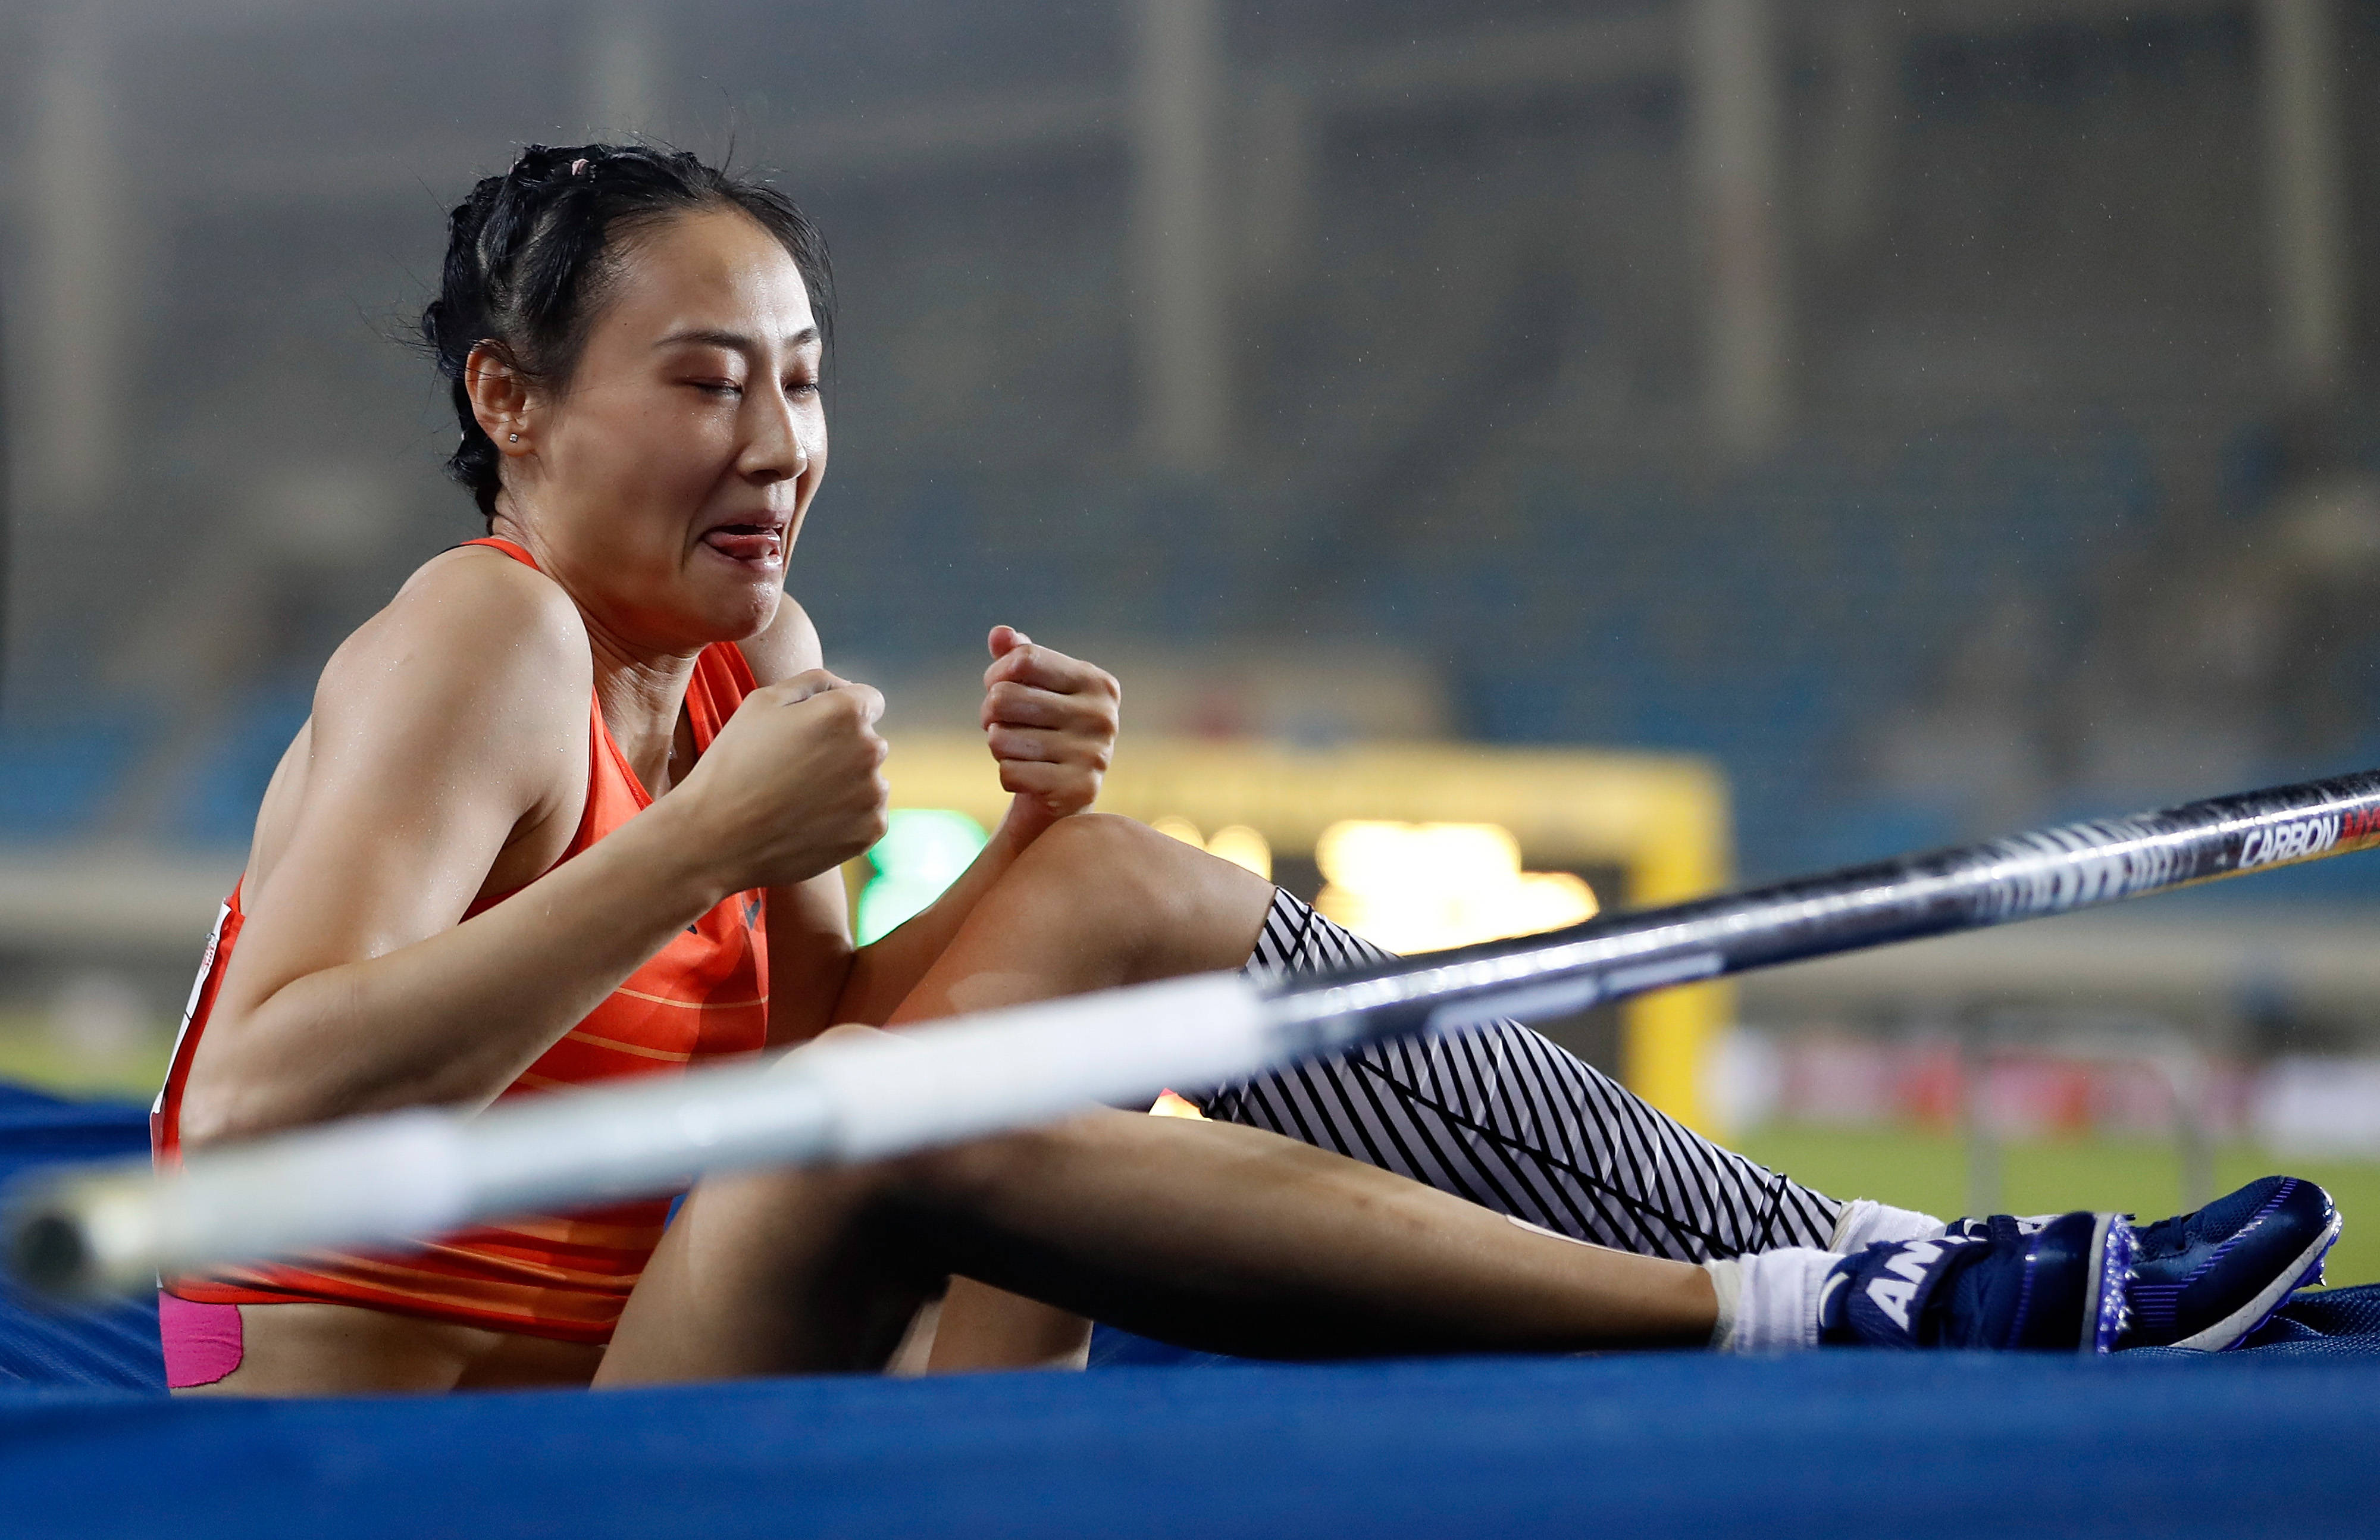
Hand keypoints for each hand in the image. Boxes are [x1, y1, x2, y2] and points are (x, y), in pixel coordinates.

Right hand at [665, 669, 888, 893]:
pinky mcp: (871, 831)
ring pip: (869, 781)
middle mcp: (871, 750)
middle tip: (795, 770)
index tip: (812, 733)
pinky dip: (845, 819)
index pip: (869, 701)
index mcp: (847, 713)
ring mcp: (874, 795)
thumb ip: (815, 681)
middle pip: (868, 742)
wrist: (716, 839)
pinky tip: (807, 822)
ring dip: (845, 785)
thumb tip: (849, 688)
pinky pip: (867, 816)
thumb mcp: (763, 702)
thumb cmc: (735, 764)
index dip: (838, 713)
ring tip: (797, 799)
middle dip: (842, 749)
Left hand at [981, 626, 1118, 833]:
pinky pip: (1008, 772)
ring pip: (1000, 738)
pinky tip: (1027, 776)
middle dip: (989, 712)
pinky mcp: (1076, 790)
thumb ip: (1018, 655)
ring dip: (998, 746)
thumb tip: (1000, 634)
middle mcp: (1102, 716)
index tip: (998, 688)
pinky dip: (1007, 774)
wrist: (1066, 794)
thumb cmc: (1046, 728)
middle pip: (1004, 697)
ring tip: (1017, 750)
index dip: (996, 673)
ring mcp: (1092, 755)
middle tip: (999, 724)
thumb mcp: (1037, 687)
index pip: (1024, 659)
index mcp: (1097, 682)